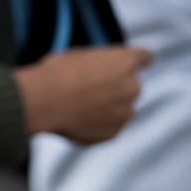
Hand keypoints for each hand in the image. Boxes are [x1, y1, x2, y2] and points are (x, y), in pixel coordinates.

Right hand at [17, 46, 150, 143]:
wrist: (45, 101)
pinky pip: (107, 128)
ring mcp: (124, 113)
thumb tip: (98, 76)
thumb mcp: (79, 56)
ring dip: (106, 109)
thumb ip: (99, 65)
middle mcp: (132, 87)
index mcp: (125, 61)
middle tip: (87, 90)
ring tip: (76, 106)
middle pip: (130, 87)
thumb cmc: (57, 73)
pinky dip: (95, 125)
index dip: (141, 60)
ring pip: (120, 110)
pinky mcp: (112, 133)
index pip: (145, 57)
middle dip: (115, 88)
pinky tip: (74, 119)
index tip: (140, 62)